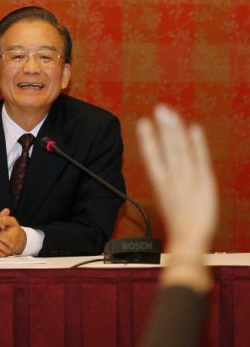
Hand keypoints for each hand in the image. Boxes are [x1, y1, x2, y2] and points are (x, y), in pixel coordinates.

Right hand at [137, 104, 217, 254]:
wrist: (188, 237)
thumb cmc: (178, 222)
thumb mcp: (166, 199)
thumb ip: (166, 181)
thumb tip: (161, 166)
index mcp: (160, 181)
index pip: (151, 155)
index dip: (148, 138)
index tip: (143, 122)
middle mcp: (172, 177)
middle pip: (166, 148)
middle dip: (163, 127)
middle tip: (159, 109)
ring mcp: (187, 178)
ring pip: (180, 149)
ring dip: (176, 130)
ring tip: (171, 114)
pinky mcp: (204, 182)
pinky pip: (200, 159)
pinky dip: (197, 144)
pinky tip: (194, 129)